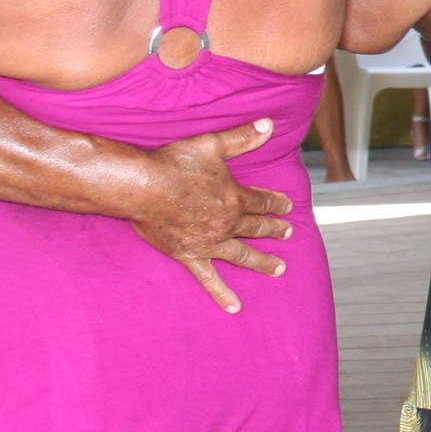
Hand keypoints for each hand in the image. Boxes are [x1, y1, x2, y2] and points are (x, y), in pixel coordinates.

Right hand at [125, 118, 296, 312]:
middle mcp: (227, 222)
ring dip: (262, 262)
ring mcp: (210, 242)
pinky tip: (235, 307)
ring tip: (279, 269)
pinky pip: (209, 279)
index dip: (276, 203)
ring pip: (243, 254)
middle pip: (256, 227)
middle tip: (288, 233)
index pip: (262, 201)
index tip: (288, 206)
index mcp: (234, 197)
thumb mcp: (211, 145)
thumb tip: (269, 124)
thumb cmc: (174, 163)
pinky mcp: (190, 255)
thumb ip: (242, 138)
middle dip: (274, 230)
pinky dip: (222, 294)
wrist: (142, 187)